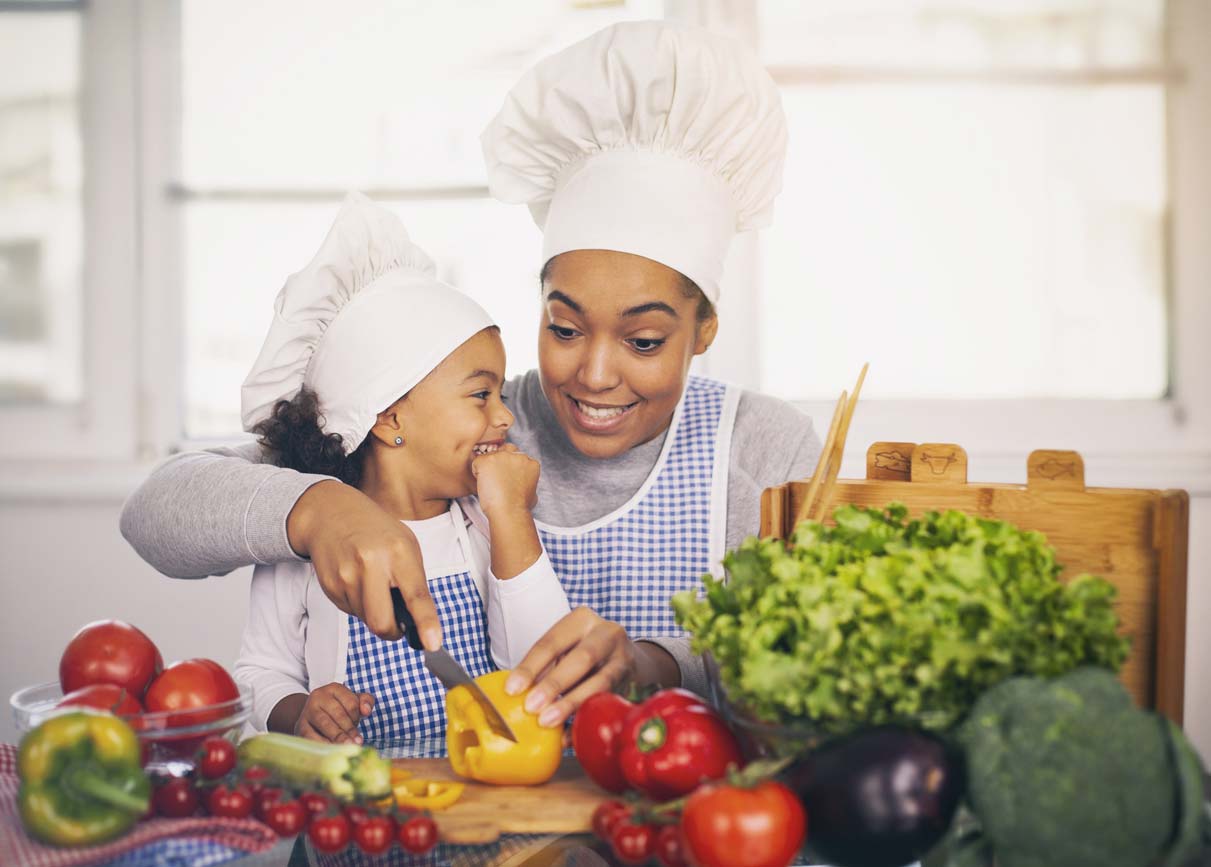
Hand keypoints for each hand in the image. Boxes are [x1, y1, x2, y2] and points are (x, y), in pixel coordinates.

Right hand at [287, 480, 440, 646]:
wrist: (332, 514)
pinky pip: (349, 611)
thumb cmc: (376, 532)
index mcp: (399, 552)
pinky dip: (357, 605)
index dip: (426, 622)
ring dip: (373, 613)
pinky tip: (356, 581)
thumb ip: (414, 581)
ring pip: (365, 620)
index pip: (417, 595)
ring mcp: (347, 575)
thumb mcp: (406, 545)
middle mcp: (372, 563)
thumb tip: (417, 621)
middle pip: (382, 623)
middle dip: (392, 632)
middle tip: (398, 624)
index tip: (433, 643)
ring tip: (372, 584)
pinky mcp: (329, 584)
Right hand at [295, 683, 374, 743]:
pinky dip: (324, 743)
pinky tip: (333, 749)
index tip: (358, 725)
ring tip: (348, 746)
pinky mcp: (300, 726)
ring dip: (339, 737)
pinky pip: (313, 736)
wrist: (311, 716)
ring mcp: (307, 711)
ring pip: (326, 724)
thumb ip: (366, 701)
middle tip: (357, 742)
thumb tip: (366, 710)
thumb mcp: (353, 702)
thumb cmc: (338, 710)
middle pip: (339, 714)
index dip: (357, 717)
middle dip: (350, 730)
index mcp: (334, 688)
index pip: (351, 703)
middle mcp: (318, 696)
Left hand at [472, 444, 538, 516]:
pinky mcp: (487, 460)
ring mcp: (502, 456)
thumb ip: (527, 482)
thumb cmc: (519, 507)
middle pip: (505, 451)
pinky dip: (476, 472)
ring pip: (490, 456)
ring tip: (490, 484)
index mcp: (531, 463)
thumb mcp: (532, 493)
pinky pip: (477, 462)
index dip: (510, 467)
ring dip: (488, 468)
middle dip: (500, 462)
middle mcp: (518, 456)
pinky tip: (482, 483)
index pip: (518, 456)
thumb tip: (523, 484)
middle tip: (496, 478)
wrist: (509, 511)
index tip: (507, 478)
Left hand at [503, 607, 678, 727]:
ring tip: (547, 722)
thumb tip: (515, 693)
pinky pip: (608, 703)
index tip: (512, 689)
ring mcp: (624, 658)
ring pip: (600, 682)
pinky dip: (585, 720)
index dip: (530, 666)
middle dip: (554, 684)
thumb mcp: (566, 648)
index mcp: (582, 619)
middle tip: (531, 707)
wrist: (633, 657)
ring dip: (571, 703)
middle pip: (581, 658)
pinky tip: (567, 736)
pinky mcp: (633, 682)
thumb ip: (545, 666)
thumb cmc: (586, 652)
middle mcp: (608, 633)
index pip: (552, 642)